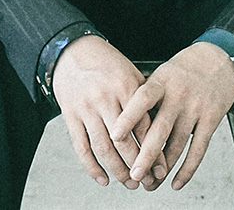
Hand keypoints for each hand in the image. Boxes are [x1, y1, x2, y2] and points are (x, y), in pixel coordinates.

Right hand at [52, 35, 166, 190]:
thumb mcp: (129, 71)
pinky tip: (103, 179)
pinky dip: (92, 168)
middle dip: (138, 167)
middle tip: (147, 183)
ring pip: (104, 149)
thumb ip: (144, 97)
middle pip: (125, 143)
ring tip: (130, 183)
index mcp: (125, 87)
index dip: (154, 152)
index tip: (162, 170)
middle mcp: (106, 99)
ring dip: (118, 171)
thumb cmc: (105, 61)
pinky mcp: (70, 115)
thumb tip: (162, 126)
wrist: (72, 49)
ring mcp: (86, 108)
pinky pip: (81, 148)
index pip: (144, 127)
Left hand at [111, 42, 233, 189]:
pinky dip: (187, 170)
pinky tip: (176, 182)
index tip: (115, 136)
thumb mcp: (162, 74)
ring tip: (150, 184)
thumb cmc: (182, 71)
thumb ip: (146, 96)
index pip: (143, 99)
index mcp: (162, 81)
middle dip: (146, 156)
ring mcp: (196, 107)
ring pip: (177, 145)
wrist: (218, 60)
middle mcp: (178, 95)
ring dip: (164, 168)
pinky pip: (198, 149)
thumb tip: (122, 124)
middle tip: (134, 175)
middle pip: (160, 129)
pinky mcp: (212, 119)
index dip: (128, 117)